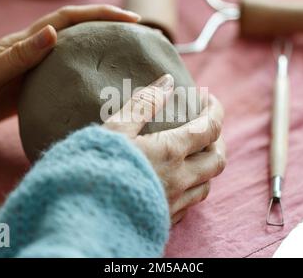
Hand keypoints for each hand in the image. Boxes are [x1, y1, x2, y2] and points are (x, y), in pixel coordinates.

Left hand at [0, 5, 140, 139]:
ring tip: (125, 58)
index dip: (100, 15)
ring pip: (74, 52)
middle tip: (138, 36)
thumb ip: (19, 56)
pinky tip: (97, 84)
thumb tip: (54, 34)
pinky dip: (85, 73)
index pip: (69, 20)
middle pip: (78, 31)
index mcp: (25, 42)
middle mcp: (35, 51)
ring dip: (99, 49)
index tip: (130, 19)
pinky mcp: (35, 86)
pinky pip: (66, 74)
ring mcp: (36, 68)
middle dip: (108, 27)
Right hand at [104, 74, 225, 223]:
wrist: (84, 215)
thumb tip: (167, 82)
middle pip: (217, 160)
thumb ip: (144, 103)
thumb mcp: (116, 128)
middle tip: (208, 127)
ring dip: (207, 167)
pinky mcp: (164, 221)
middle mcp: (179, 179)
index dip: (215, 111)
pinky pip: (189, 205)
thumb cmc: (95, 167)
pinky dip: (191, 189)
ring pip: (206, 185)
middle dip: (218, 141)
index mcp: (170, 152)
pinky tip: (177, 183)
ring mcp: (173, 203)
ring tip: (195, 155)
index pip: (210, 128)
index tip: (209, 99)